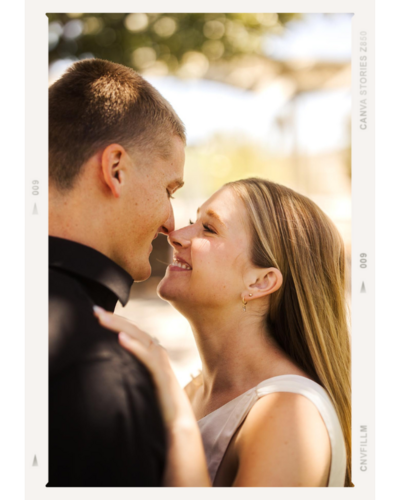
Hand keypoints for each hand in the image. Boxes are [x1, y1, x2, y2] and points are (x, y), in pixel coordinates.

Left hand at [93, 306, 195, 427]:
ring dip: (121, 327)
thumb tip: (110, 363)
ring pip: (140, 338)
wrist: (178, 424)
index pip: (133, 331)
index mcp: (152, 353)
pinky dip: (135, 347)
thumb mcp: (141, 381)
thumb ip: (132, 369)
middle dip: (115, 319)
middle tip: (95, 311)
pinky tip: (122, 339)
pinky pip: (148, 358)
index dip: (117, 321)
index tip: (98, 314)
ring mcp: (161, 363)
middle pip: (135, 330)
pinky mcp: (162, 376)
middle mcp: (158, 353)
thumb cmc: (158, 405)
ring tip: (104, 319)